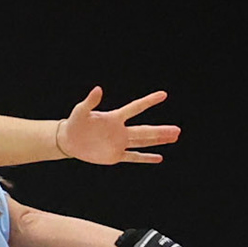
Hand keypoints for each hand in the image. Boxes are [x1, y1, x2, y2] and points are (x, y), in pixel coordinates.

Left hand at [56, 87, 180, 163]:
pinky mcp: (115, 155)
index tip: (163, 95)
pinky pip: (133, 156)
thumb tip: (98, 89)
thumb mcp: (81, 111)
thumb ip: (90, 101)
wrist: (69, 140)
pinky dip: (145, 158)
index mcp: (114, 118)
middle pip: (145, 131)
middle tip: (178, 130)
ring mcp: (119, 143)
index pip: (135, 108)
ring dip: (158, 141)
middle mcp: (121, 130)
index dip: (149, 101)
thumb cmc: (75, 123)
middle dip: (161, 131)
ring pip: (143, 142)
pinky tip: (159, 157)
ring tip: (174, 137)